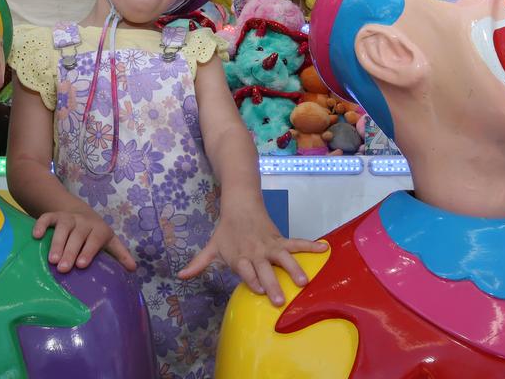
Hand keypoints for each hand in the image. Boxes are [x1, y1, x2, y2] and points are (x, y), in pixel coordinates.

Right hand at [32, 208, 136, 272]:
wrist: (81, 212)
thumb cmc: (95, 234)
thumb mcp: (109, 241)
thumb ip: (120, 254)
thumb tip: (133, 269)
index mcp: (98, 229)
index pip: (95, 240)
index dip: (88, 251)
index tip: (81, 265)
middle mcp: (83, 222)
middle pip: (77, 236)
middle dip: (70, 252)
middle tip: (63, 268)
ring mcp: (68, 218)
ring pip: (62, 228)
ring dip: (56, 243)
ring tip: (51, 260)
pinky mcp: (54, 216)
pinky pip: (46, 218)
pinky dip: (41, 225)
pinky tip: (35, 236)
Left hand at [178, 207, 326, 306]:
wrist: (239, 204)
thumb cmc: (226, 231)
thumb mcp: (212, 247)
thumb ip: (199, 263)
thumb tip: (181, 276)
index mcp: (240, 257)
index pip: (246, 270)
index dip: (252, 279)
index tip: (260, 291)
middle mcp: (256, 253)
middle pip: (264, 270)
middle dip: (272, 284)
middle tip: (280, 300)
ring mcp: (270, 246)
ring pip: (284, 258)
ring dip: (294, 269)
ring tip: (304, 281)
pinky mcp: (280, 239)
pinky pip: (297, 243)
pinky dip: (310, 245)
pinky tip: (324, 248)